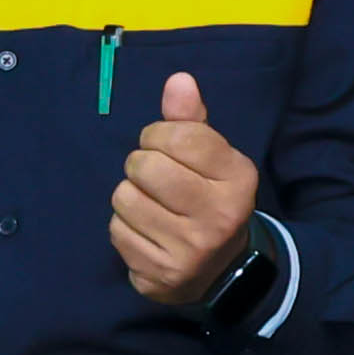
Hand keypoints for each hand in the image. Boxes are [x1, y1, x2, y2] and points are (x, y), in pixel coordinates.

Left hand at [113, 70, 265, 306]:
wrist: (220, 270)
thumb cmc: (208, 197)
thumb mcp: (211, 157)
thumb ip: (191, 119)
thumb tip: (178, 80)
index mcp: (237, 179)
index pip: (180, 136)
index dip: (159, 134)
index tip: (163, 145)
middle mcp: (218, 216)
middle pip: (146, 166)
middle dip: (141, 164)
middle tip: (154, 177)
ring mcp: (189, 250)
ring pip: (124, 198)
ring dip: (129, 195)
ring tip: (150, 204)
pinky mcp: (161, 274)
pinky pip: (117, 231)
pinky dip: (124, 226)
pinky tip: (146, 231)